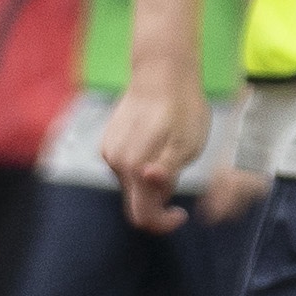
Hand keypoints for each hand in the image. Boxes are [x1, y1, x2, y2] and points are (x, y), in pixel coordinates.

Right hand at [98, 64, 205, 234]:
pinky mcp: (108, 140)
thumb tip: (150, 183)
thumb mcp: (187, 145)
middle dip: (158, 199)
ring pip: (130, 183)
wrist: (160, 72)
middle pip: (135, 201)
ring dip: (149, 181)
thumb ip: (167, 173)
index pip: (143, 216)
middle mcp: (115, 162)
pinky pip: (124, 166)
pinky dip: (140, 166)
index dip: (163, 222)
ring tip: (170, 155)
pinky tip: (156, 145)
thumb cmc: (181, 108)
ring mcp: (109, 151)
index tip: (181, 213)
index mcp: (134, 167)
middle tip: (180, 178)